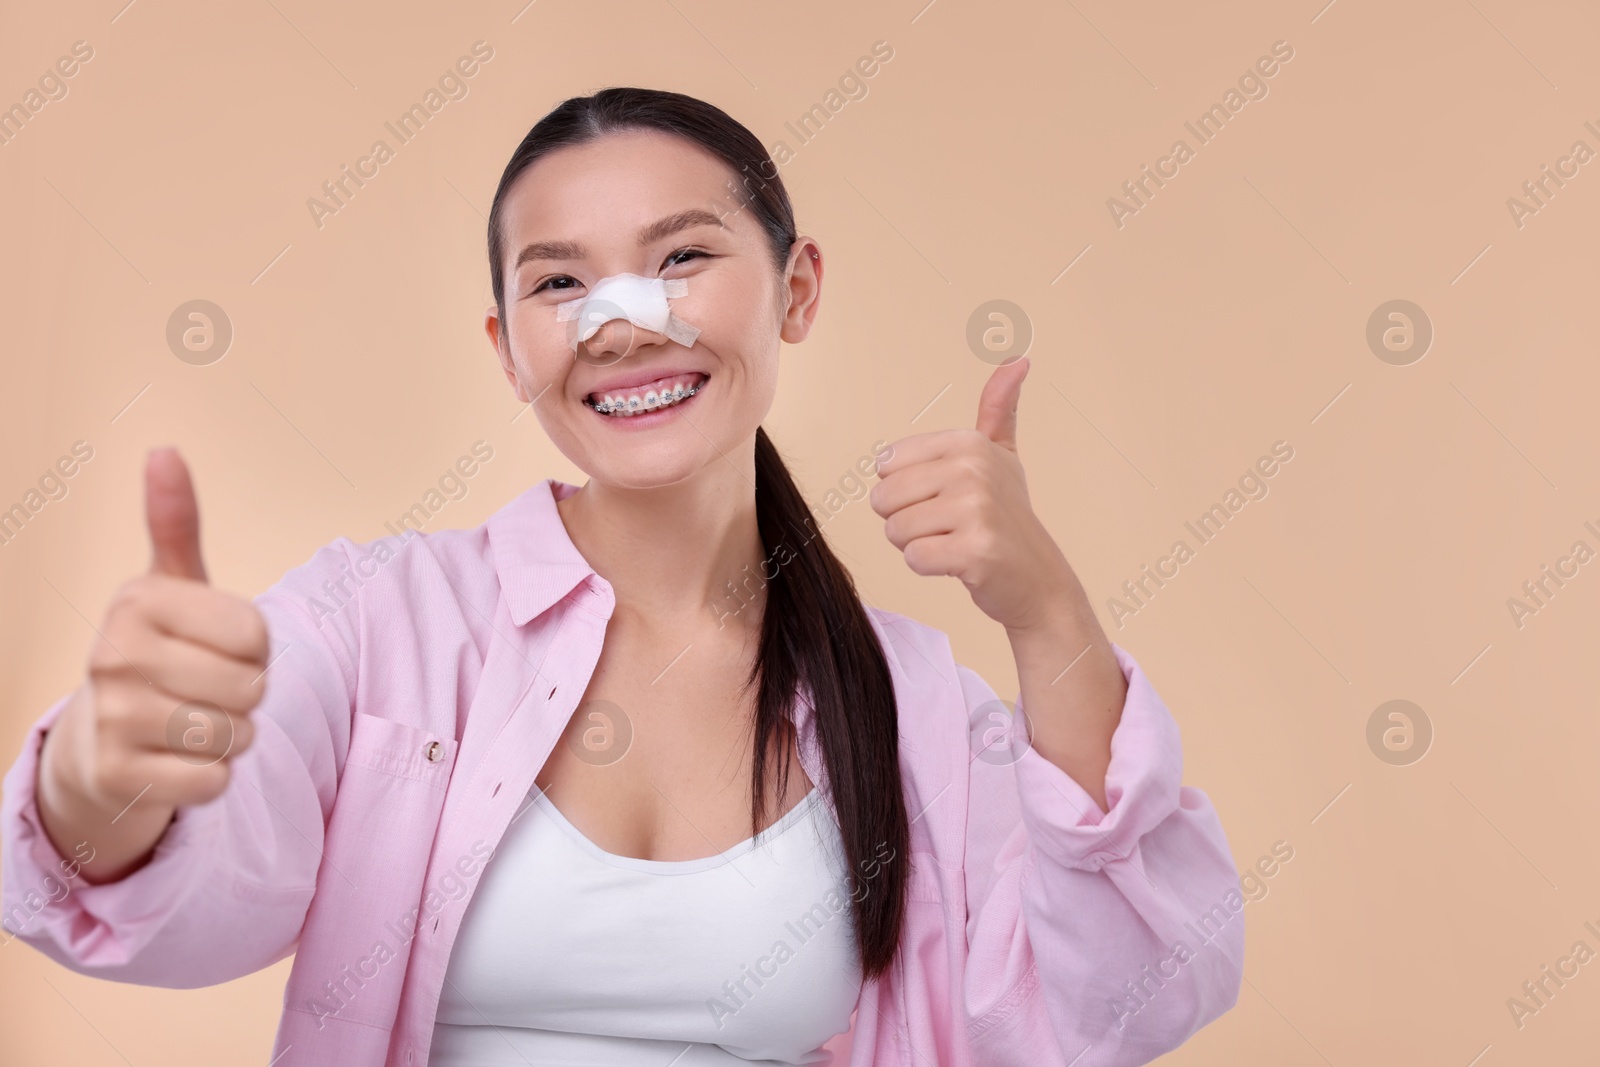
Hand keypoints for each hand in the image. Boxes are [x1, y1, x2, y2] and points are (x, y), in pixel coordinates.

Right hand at [37, 449, 269, 880]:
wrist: (101, 734)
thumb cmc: (159, 649)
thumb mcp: (171, 585)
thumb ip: (174, 523)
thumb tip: (163, 449)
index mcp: (139, 602)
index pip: (258, 636)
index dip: (256, 650)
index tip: (219, 647)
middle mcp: (114, 655)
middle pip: (252, 688)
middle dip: (247, 695)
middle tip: (207, 689)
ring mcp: (113, 718)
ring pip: (236, 736)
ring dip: (233, 737)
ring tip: (196, 721)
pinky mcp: (118, 775)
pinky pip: (215, 781)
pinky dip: (214, 776)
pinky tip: (181, 759)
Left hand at [869, 357, 1078, 632]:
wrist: (1038, 578)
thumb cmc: (1008, 517)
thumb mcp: (1002, 455)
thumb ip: (999, 408)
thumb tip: (1019, 359)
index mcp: (968, 442)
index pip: (886, 466)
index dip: (905, 490)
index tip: (945, 498)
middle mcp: (973, 469)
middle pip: (884, 498)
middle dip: (906, 520)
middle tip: (948, 526)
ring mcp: (977, 510)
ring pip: (895, 530)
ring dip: (917, 545)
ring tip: (954, 542)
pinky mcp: (975, 551)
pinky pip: (914, 559)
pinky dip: (930, 568)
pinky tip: (959, 563)